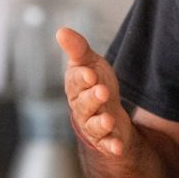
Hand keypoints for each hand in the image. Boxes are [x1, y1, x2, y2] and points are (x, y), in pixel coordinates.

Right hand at [56, 27, 133, 156]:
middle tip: (102, 91)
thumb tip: (61, 31)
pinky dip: (111, 146)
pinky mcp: (105, 139)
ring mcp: (93, 124)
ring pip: (94, 125)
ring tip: (109, 120)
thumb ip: (77, 49)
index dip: (82, 78)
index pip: (76, 82)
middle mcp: (82, 107)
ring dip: (100, 123)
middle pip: (84, 104)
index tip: (90, 73)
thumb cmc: (95, 83)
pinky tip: (117, 147)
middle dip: (92, 98)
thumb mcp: (89, 62)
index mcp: (76, 87)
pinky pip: (107, 144)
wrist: (107, 109)